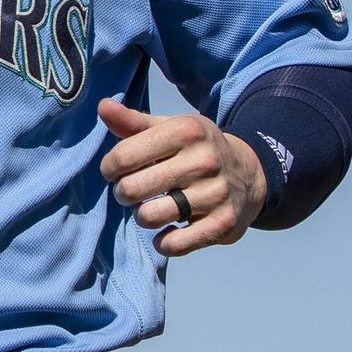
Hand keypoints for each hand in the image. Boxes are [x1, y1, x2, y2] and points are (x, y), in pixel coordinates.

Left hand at [96, 98, 266, 256]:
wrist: (249, 174)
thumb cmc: (196, 149)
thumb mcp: (170, 128)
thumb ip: (133, 121)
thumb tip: (103, 106)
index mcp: (186, 131)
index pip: (124, 156)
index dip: (110, 168)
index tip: (114, 170)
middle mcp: (203, 161)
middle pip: (132, 189)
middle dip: (123, 193)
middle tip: (130, 191)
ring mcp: (215, 194)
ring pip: (150, 217)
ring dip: (142, 216)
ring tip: (149, 208)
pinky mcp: (222, 225)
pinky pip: (175, 245)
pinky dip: (163, 242)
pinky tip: (166, 230)